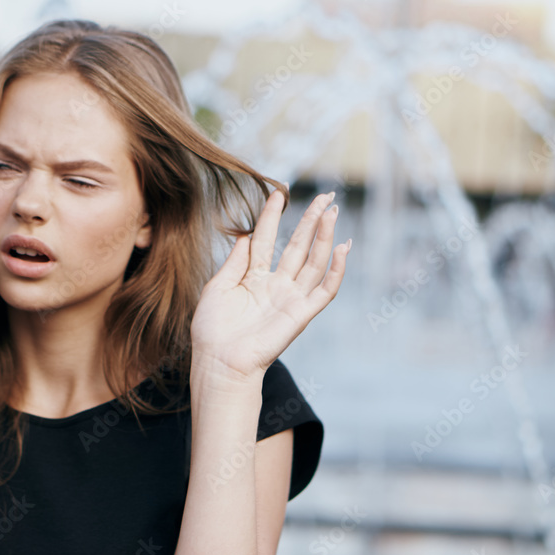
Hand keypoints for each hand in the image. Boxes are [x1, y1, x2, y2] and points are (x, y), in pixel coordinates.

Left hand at [190, 188, 349, 382]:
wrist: (219, 362)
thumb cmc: (212, 330)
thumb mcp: (217, 287)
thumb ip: (235, 262)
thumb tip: (246, 235)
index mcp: (253, 276)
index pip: (268, 238)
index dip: (273, 216)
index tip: (278, 193)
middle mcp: (276, 284)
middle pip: (299, 245)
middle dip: (312, 219)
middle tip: (326, 195)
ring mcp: (290, 298)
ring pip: (314, 261)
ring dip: (325, 236)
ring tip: (333, 211)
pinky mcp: (301, 314)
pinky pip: (325, 290)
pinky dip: (336, 270)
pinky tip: (342, 247)